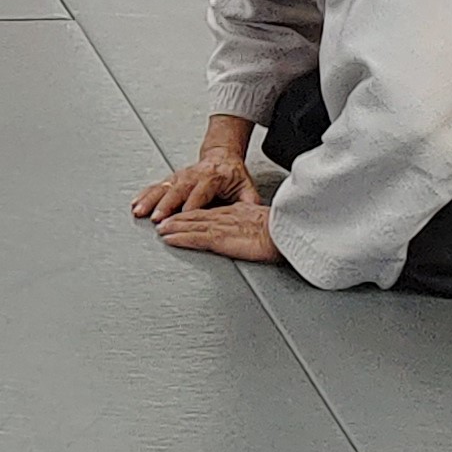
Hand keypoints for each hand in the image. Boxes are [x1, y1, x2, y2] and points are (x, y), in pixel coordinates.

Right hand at [131, 151, 256, 222]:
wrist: (222, 156)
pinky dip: (145, 194)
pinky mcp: (173, 178)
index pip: (201, 193)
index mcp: (214, 177)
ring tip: (139, 211)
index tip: (184, 216)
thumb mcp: (247, 187)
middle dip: (166, 204)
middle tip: (156, 217)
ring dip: (150, 199)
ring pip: (164, 187)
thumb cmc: (233, 175)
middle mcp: (195, 175)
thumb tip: (255, 216)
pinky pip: (157, 186)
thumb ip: (249, 202)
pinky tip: (136, 203)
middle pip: (178, 190)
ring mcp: (182, 175)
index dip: (192, 205)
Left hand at [153, 195, 279, 263]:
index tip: (182, 216)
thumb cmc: (284, 229)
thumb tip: (260, 234)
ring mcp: (221, 227)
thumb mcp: (267, 224)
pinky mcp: (220, 238)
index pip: (210, 213)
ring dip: (173, 227)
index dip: (193, 214)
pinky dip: (179, 238)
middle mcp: (226, 217)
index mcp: (237, 213)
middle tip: (163, 222)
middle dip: (177, 219)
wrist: (290, 230)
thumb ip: (256, 227)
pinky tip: (169, 239)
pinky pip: (194, 237)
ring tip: (161, 230)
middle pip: (196, 217)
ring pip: (191, 225)